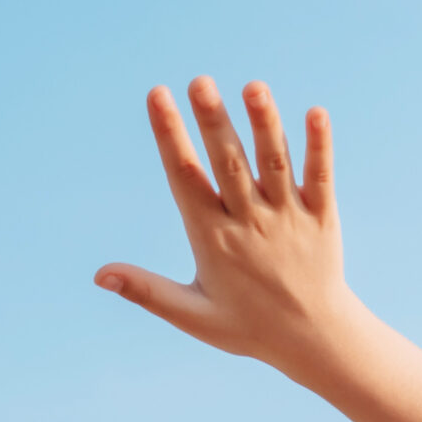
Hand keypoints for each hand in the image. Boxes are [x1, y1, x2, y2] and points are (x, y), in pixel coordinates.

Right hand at [97, 78, 355, 376]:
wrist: (314, 341)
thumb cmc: (247, 326)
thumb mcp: (192, 313)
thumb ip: (146, 291)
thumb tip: (99, 275)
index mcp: (213, 238)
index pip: (185, 179)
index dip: (170, 136)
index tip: (157, 95)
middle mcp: (251, 222)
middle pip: (229, 163)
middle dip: (213, 121)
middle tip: (199, 81)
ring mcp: (288, 218)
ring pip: (274, 164)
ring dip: (265, 124)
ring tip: (254, 87)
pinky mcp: (322, 218)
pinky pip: (321, 177)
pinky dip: (320, 147)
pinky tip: (317, 113)